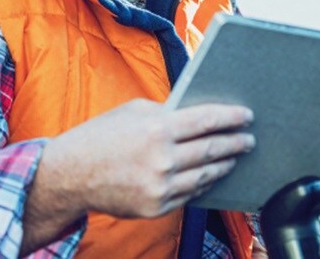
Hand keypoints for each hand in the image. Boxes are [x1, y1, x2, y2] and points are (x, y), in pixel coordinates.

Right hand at [35, 99, 254, 218]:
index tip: (246, 116)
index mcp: (157, 129)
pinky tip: (211, 175)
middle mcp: (161, 159)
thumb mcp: (133, 111)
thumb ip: (166, 113)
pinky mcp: (156, 207)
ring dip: (224, 165)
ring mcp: (160, 187)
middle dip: (234, 143)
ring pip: (205, 175)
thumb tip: (198, 115)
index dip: (230, 118)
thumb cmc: (101, 137)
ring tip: (234, 157)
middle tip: (248, 139)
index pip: (206, 121)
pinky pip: (189, 195)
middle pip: (211, 150)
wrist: (71, 175)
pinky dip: (203, 184)